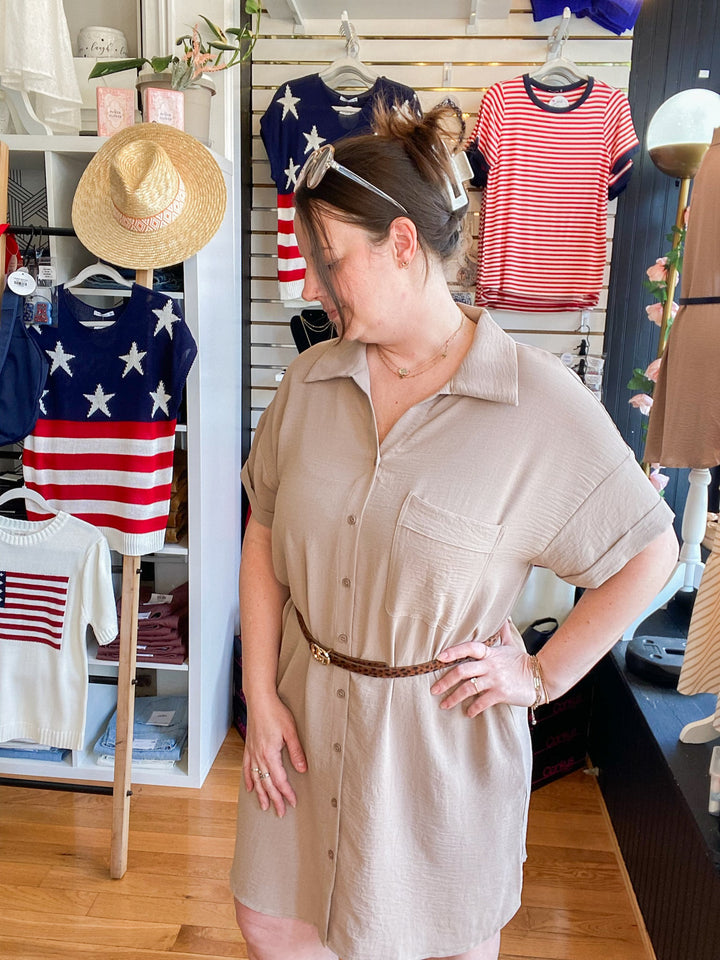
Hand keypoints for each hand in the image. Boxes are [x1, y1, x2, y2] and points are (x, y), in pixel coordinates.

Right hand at [242, 694, 306, 816]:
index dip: (287, 793)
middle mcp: (259, 756)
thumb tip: (302, 769)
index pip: (280, 780)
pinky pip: (247, 768)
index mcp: (270, 754)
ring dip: (260, 794)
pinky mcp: (249, 747)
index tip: (293, 802)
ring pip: (256, 779)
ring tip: (264, 806)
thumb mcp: (291, 731)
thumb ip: (296, 751)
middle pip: (267, 784)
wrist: (260, 699)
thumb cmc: (276, 712)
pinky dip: (248, 779)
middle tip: (280, 813)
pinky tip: (249, 787)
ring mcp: (252, 752)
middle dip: (274, 799)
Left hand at [430, 620, 535, 718]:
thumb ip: (502, 632)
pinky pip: (482, 702)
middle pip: (462, 671)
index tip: (439, 658)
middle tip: (434, 689)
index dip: (453, 652)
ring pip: (468, 688)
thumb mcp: (511, 645)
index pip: (468, 648)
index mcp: (490, 653)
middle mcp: (490, 666)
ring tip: (444, 705)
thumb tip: (504, 616)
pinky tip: (467, 713)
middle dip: (446, 681)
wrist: (541, 677)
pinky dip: (473, 708)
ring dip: (454, 698)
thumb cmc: (523, 662)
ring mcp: (495, 680)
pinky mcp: (500, 694)